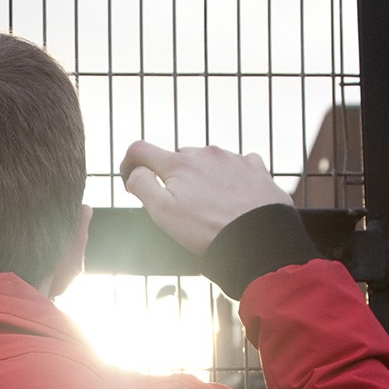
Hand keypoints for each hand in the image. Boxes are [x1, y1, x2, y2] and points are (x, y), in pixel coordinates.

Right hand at [120, 142, 290, 254]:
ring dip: (202, 177)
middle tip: (179, 205)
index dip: (129, 163)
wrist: (259, 239)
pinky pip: (236, 165)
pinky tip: (233, 197)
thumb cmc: (208, 230)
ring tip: (210, 206)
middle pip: (176, 157)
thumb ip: (142, 185)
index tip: (131, 179)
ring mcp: (232, 158)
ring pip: (207, 161)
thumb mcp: (163, 212)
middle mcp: (205, 153)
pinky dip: (230, 177)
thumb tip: (135, 171)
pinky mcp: (255, 168)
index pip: (140, 149)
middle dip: (172, 176)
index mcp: (179, 163)